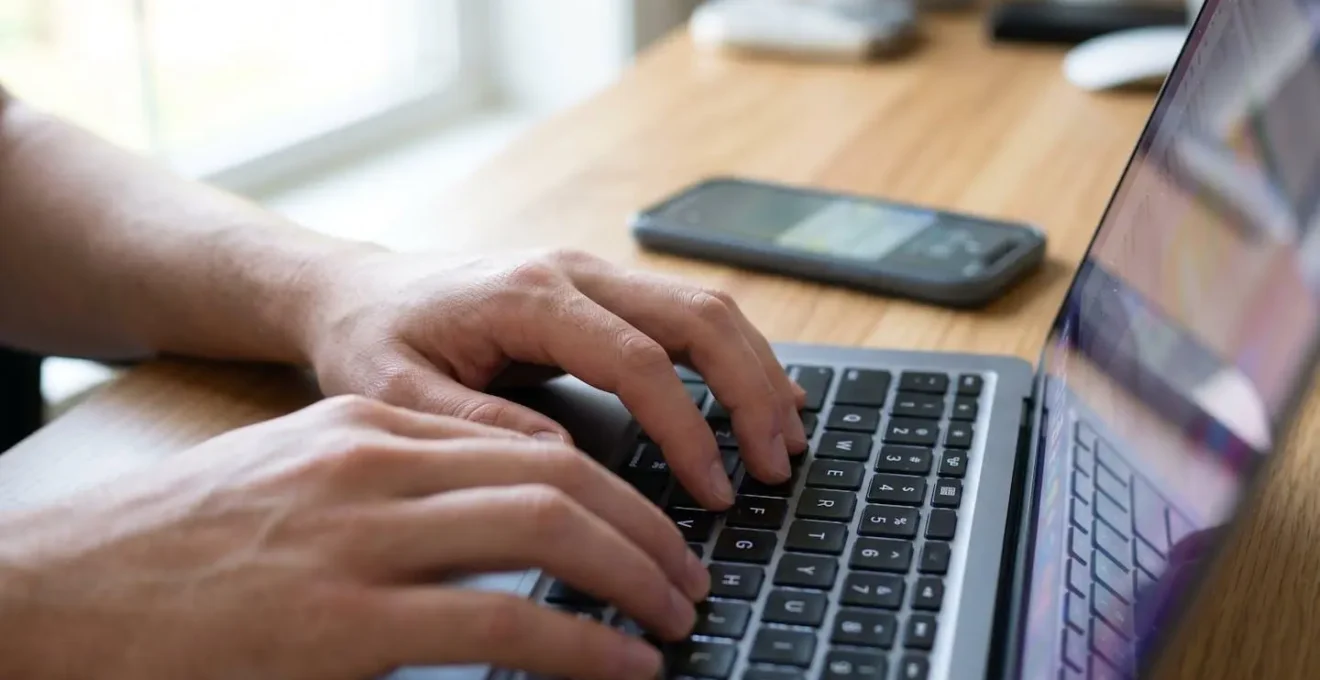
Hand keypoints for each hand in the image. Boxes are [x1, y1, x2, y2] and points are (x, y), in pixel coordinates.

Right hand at [0, 396, 706, 679]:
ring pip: (545, 528)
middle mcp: (370, 463)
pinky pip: (503, 623)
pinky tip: (623, 664)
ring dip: (633, 572)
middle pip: (556, 471)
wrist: (50, 593)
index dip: (611, 482)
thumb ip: (388, 492)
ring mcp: (357, 539)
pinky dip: (583, 643)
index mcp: (363, 426)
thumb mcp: (292, 487)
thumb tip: (490, 527)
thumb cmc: (173, 551)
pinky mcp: (341, 625)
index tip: (652, 521)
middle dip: (644, 523)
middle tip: (688, 574)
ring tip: (675, 615)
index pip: (526, 437)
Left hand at [304, 248, 807, 508]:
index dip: (687, 427)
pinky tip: (763, 393)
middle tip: (777, 465)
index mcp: (527, 296)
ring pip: (704, 307)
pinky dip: (734, 353)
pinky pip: (685, 312)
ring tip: (786, 438)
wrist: (353, 291)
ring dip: (756, 370)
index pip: (638, 360)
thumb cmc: (371, 341)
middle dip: (749, 392)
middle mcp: (572, 272)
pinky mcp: (598, 289)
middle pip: (695, 316)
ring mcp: (591, 272)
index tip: (714, 489)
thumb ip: (475, 424)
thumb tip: (565, 461)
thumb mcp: (394, 394)